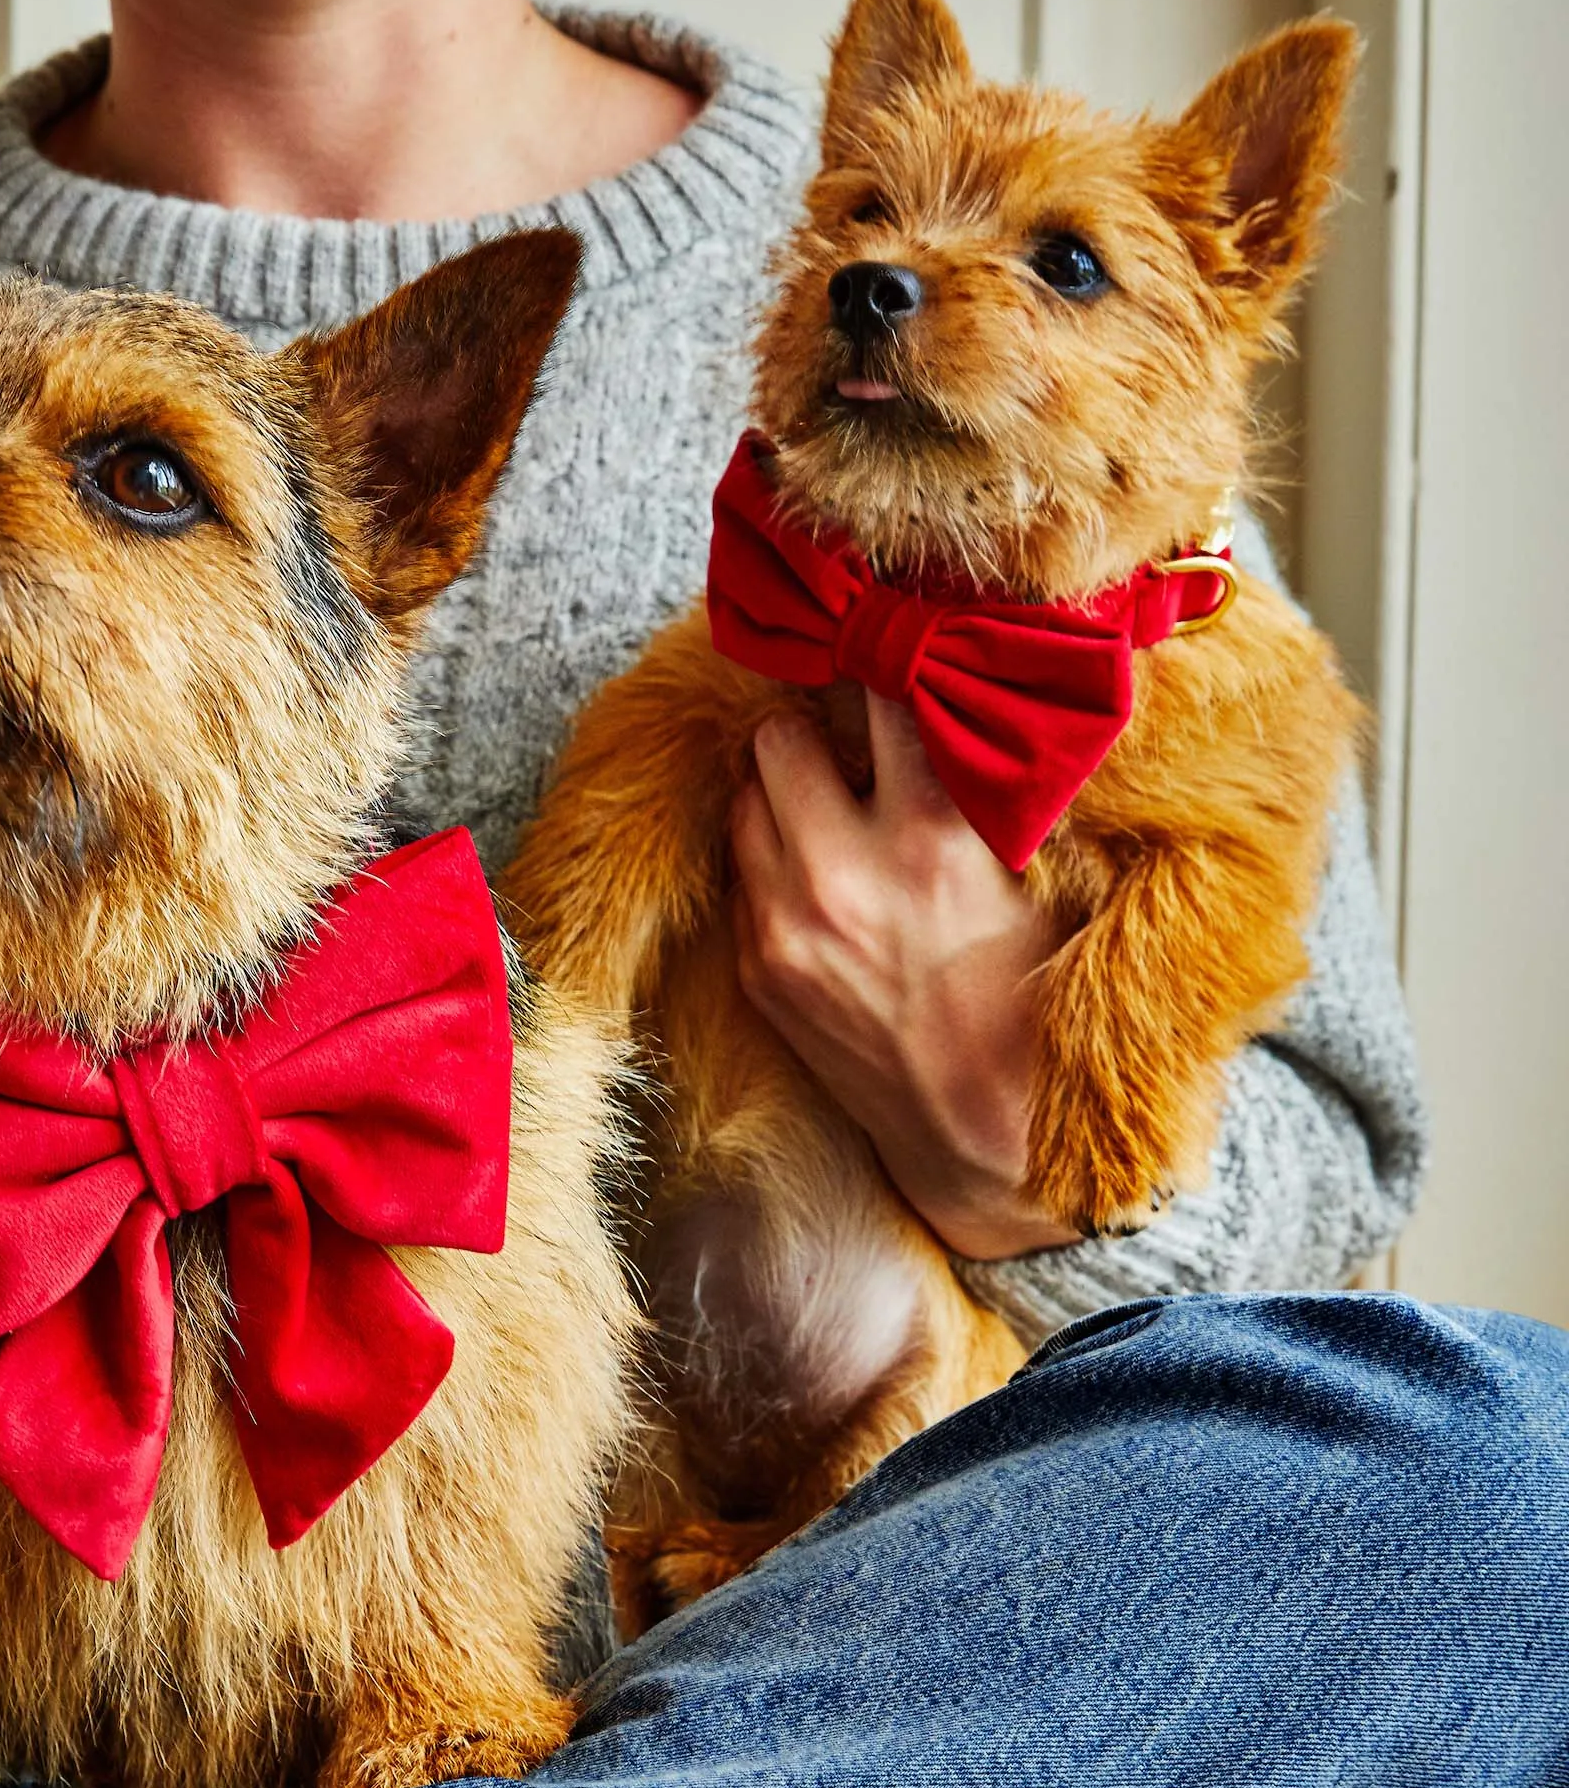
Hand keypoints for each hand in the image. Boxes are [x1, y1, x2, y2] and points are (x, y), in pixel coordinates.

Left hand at [730, 695, 1080, 1261]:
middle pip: (779, 733)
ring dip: (784, 787)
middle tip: (855, 736)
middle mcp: (843, 873)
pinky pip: (742, 867)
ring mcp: (785, 925)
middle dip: (817, 725)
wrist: (989, 1143)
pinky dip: (773, 854)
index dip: (889, 662)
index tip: (896, 645)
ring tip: (834, 803)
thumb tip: (968, 696)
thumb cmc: (1039, 1003)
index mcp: (933, 840)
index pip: (883, 694)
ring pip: (746, 795)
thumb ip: (996, 792)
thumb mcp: (1044, 883)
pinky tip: (821, 871)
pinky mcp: (757, 969)